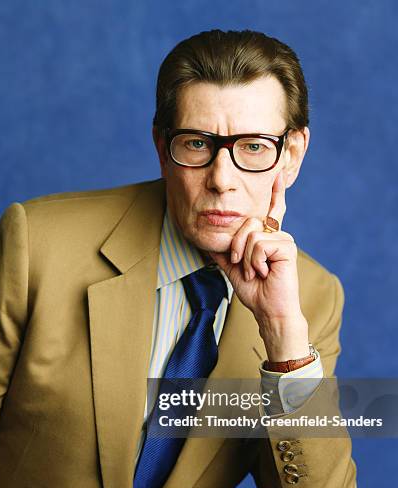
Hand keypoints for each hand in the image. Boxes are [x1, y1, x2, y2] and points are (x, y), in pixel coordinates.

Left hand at [209, 170, 309, 360]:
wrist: (267, 309)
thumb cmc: (254, 290)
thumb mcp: (232, 267)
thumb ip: (223, 251)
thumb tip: (206, 240)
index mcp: (266, 237)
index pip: (271, 210)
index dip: (275, 191)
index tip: (277, 172)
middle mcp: (276, 234)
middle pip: (247, 222)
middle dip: (236, 246)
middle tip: (242, 266)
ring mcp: (283, 239)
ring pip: (251, 234)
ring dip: (245, 258)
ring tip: (256, 272)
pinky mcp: (287, 247)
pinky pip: (259, 244)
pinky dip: (255, 262)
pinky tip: (264, 272)